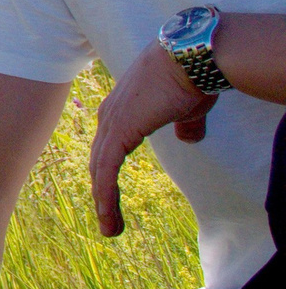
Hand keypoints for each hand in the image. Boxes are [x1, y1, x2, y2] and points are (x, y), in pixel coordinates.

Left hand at [91, 43, 218, 236]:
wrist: (188, 59)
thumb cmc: (190, 78)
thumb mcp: (187, 109)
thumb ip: (184, 126)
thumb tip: (189, 140)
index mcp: (121, 111)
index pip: (108, 149)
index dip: (107, 174)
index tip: (110, 199)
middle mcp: (109, 116)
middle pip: (98, 162)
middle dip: (102, 194)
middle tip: (108, 223)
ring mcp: (111, 123)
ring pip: (99, 170)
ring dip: (103, 202)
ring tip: (110, 229)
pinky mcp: (119, 131)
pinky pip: (106, 170)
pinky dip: (105, 194)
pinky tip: (108, 214)